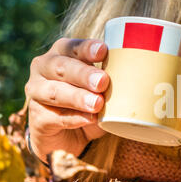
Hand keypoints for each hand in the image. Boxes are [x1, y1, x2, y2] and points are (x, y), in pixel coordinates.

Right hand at [25, 38, 109, 162]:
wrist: (67, 135)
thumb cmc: (89, 101)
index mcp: (62, 53)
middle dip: (83, 74)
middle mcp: (44, 68)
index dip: (87, 48)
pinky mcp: (37, 118)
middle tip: (103, 81)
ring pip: (55, 92)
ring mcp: (36, 93)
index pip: (73, 46)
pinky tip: (90, 119)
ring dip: (77, 97)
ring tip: (97, 104)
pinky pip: (55, 118)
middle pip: (62, 67)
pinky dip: (74, 119)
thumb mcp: (102, 88)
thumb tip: (143, 77)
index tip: (104, 51)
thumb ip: (114, 79)